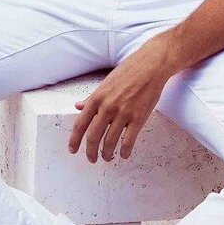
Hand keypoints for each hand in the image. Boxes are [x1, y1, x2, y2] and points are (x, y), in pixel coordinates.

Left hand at [68, 41, 170, 162]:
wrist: (151, 66)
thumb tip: (78, 106)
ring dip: (107, 154)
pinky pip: (128, 140)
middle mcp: (107, 107)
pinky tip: (124, 155)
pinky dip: (125, 151)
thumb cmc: (128, 71)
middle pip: (93, 137)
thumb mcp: (105, 83)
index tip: (73, 150)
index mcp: (97, 98)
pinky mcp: (138, 118)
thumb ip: (91, 97)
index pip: (80, 124)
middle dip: (90, 152)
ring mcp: (123, 113)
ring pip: (110, 142)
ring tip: (107, 158)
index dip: (75, 140)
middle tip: (91, 159)